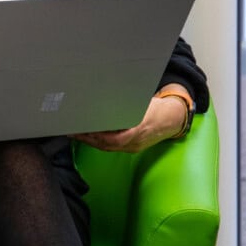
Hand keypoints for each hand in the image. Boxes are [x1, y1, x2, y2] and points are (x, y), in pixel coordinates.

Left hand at [71, 93, 189, 152]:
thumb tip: (105, 98)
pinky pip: (112, 148)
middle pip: (107, 144)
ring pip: (108, 147)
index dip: (98, 135)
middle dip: (88, 138)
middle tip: (72, 130)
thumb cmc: (156, 107)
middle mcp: (135, 141)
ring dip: (90, 141)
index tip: (83, 128)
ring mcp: (133, 146)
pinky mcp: (132, 148)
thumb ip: (126, 103)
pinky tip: (88, 137)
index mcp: (139, 129)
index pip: (115, 137)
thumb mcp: (143, 102)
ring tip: (75, 133)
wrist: (172, 119)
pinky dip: (98, 143)